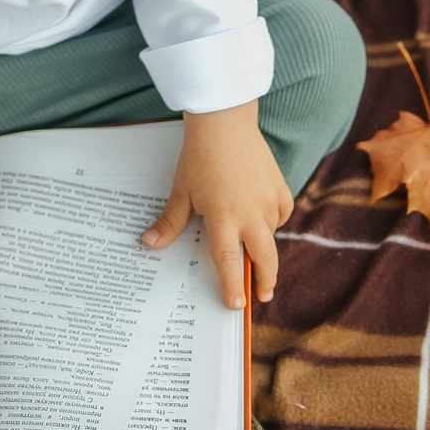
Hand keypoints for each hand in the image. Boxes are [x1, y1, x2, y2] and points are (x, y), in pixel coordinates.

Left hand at [142, 101, 292, 310]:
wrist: (225, 124)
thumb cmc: (200, 158)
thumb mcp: (182, 192)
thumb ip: (170, 222)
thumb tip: (149, 244)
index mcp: (224, 218)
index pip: (228, 262)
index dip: (233, 286)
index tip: (236, 305)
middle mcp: (250, 214)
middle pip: (265, 258)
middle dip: (265, 280)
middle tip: (263, 294)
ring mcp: (268, 201)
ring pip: (271, 235)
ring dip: (265, 248)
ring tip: (259, 257)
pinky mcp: (280, 188)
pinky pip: (280, 214)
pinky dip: (273, 221)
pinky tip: (263, 220)